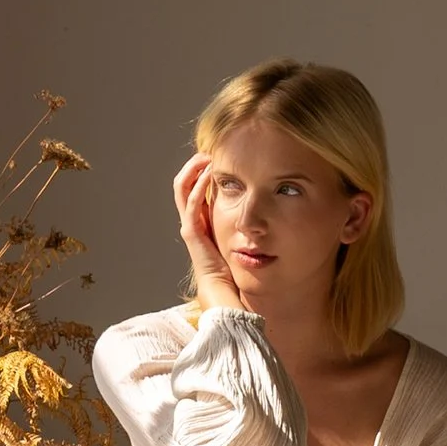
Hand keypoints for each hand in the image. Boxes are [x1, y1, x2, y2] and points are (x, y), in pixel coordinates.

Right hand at [173, 153, 246, 313]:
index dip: (201, 171)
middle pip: (184, 185)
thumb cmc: (234, 271)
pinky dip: (199, 186)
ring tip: (207, 156)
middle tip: (209, 151)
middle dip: (194, 165)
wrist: (224, 294)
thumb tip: (264, 210)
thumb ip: (245, 226)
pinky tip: (210, 174)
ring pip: (182, 189)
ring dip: (194, 170)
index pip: (194, 189)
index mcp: (202, 222)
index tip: (219, 157)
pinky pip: (192, 204)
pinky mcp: (192, 234)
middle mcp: (192, 222)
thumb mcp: (239, 240)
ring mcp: (190, 227)